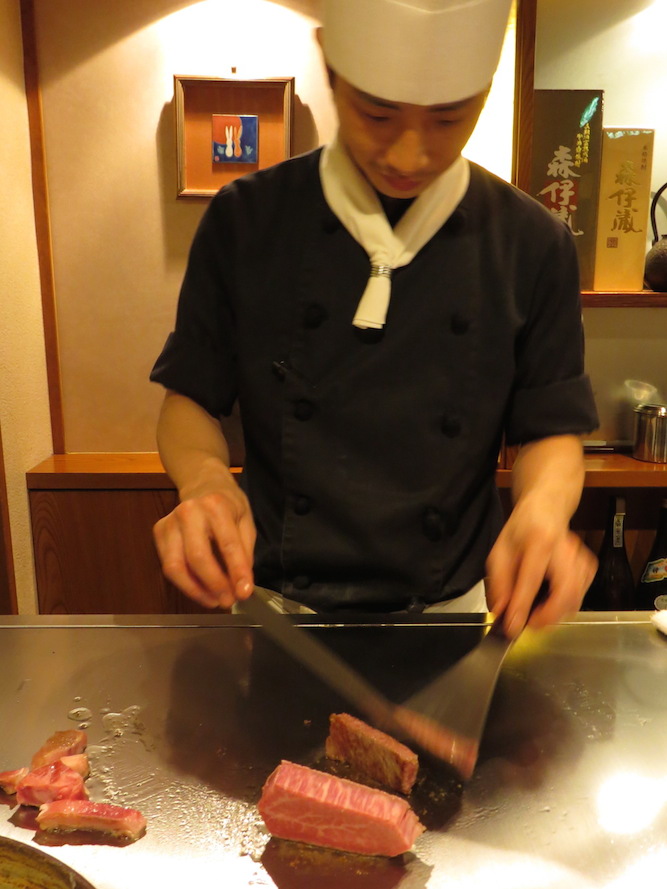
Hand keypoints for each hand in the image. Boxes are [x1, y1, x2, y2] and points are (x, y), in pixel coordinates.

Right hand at [153, 475, 255, 609]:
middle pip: (197, 557)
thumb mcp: (246, 521)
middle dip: (214, 585)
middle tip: (228, 601)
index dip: (237, 572)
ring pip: (175, 567)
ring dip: (196, 590)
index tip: (244, 593)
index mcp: (216, 506)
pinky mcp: (159, 532)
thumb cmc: (228, 504)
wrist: (202, 483)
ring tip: (214, 601)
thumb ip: (244, 552)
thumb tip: (241, 584)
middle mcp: (189, 512)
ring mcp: (170, 522)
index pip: (228, 544)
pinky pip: (169, 566)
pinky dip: (186, 584)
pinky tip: (201, 590)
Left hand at [485, 499, 596, 638]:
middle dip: (549, 615)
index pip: (531, 579)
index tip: (513, 626)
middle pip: (567, 590)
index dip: (522, 607)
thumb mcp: (500, 552)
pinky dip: (567, 604)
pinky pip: (582, 594)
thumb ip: (499, 583)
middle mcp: (565, 549)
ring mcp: (581, 557)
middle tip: (530, 624)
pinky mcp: (589, 566)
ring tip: (537, 613)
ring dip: (557, 613)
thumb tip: (502, 611)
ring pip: (577, 596)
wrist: (546, 510)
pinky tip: (552, 599)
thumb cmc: (522, 530)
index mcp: (539, 541)